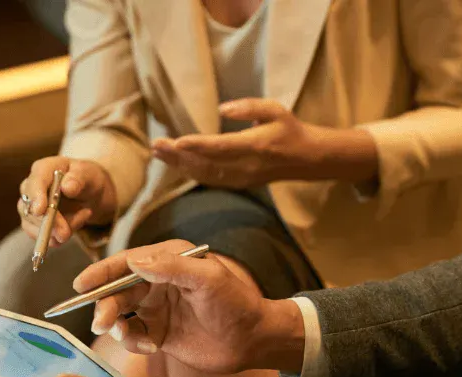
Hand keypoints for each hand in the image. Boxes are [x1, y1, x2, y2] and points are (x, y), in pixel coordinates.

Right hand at [17, 157, 117, 246]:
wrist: (91, 195)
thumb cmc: (88, 179)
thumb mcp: (90, 175)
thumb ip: (79, 179)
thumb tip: (67, 187)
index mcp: (43, 169)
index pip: (35, 182)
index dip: (36, 196)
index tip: (40, 211)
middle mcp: (31, 187)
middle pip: (30, 207)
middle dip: (48, 222)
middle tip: (66, 233)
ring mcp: (30, 207)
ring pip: (35, 225)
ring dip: (59, 230)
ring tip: (84, 215)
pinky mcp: (34, 224)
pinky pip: (42, 236)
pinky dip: (59, 237)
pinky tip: (77, 222)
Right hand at [75, 239, 305, 374]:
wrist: (254, 341)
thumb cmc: (237, 304)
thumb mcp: (208, 279)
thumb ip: (171, 267)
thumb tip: (134, 261)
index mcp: (168, 260)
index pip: (126, 263)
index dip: (101, 273)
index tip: (80, 285)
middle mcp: (158, 281)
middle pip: (117, 291)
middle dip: (105, 306)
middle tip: (101, 323)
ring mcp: (157, 308)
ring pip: (121, 314)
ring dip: (116, 325)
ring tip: (129, 336)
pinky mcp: (158, 333)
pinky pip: (133, 336)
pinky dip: (134, 342)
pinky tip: (151, 347)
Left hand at [151, 98, 376, 188]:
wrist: (306, 159)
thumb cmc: (289, 129)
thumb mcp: (275, 110)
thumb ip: (248, 107)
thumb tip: (222, 109)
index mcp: (255, 146)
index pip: (221, 147)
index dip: (197, 145)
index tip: (176, 141)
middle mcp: (245, 166)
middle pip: (206, 164)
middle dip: (178, 156)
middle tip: (156, 145)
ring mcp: (240, 178)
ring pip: (204, 175)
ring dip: (179, 165)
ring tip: (159, 153)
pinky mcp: (238, 183)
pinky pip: (210, 180)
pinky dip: (190, 172)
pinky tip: (175, 163)